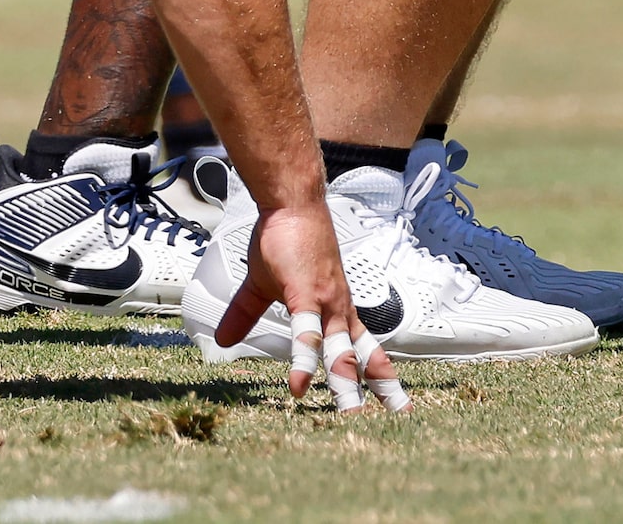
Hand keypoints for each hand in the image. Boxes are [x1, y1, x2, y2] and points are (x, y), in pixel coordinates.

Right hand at [215, 193, 405, 410]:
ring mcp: (325, 304)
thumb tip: (222, 340)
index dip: (379, 372)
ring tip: (351, 415)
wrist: (291, 205)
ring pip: (340, 351)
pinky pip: (307, 334)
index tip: (393, 397)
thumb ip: (245, 314)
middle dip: (380, 387)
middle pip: (362, 355)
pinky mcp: (306, 296)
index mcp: (335, 309)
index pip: (364, 346)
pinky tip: (299, 386)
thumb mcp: (262, 286)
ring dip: (346, 383)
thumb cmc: (283, 240)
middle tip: (400, 414)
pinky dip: (305, 361)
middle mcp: (339, 310)